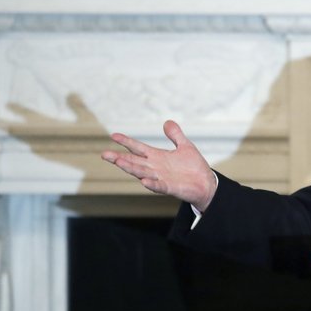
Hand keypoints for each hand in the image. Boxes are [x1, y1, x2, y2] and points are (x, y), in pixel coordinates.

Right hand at [101, 120, 217, 211]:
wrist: (206, 184)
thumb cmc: (194, 167)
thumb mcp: (185, 146)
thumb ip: (175, 135)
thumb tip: (167, 122)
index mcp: (157, 157)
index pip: (138, 148)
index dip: (127, 142)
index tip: (113, 135)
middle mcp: (156, 168)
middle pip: (134, 162)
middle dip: (120, 158)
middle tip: (105, 154)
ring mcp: (161, 178)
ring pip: (142, 173)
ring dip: (131, 168)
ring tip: (119, 162)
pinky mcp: (171, 188)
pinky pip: (159, 186)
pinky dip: (152, 184)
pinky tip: (144, 181)